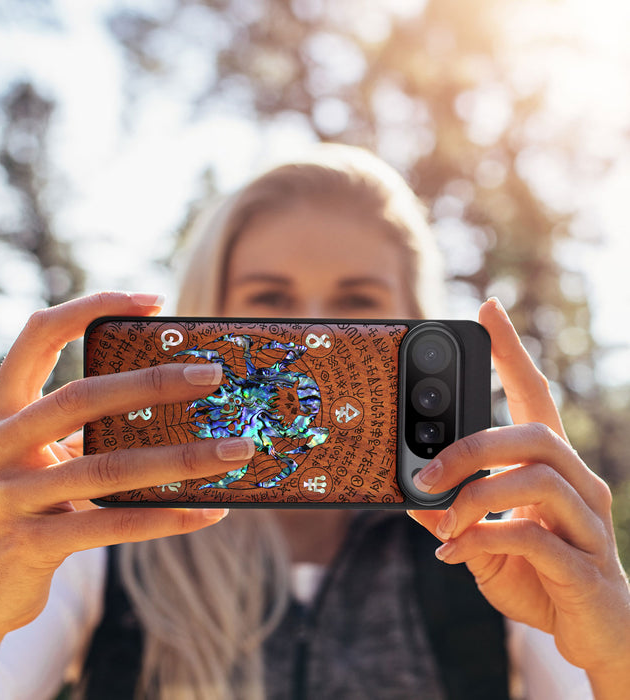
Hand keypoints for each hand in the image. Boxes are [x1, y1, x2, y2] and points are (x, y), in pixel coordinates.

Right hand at [0, 292, 253, 639]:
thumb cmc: (27, 504)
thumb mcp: (42, 455)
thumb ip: (86, 427)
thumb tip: (177, 400)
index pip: (38, 334)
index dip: (92, 307)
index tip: (154, 301)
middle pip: (81, 397)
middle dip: (153, 382)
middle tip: (213, 374)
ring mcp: (6, 497)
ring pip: (107, 468)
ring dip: (182, 458)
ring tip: (235, 449)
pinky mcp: (28, 546)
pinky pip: (112, 525)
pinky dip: (167, 517)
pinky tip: (210, 511)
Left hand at [408, 298, 629, 690]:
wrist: (593, 634)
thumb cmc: (539, 576)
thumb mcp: (483, 540)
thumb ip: (452, 515)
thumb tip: (411, 495)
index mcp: (551, 468)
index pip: (535, 395)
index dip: (512, 352)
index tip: (488, 309)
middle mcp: (579, 484)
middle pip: (534, 434)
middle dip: (471, 447)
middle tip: (425, 472)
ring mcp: (589, 523)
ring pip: (536, 479)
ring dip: (475, 497)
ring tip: (441, 522)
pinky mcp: (587, 566)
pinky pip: (534, 538)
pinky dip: (483, 540)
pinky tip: (454, 554)